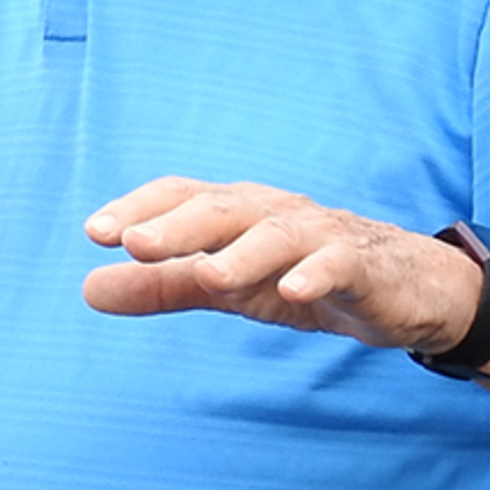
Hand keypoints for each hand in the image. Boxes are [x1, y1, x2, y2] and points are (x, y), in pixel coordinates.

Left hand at [81, 179, 482, 354]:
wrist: (402, 290)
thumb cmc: (300, 276)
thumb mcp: (226, 286)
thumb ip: (161, 286)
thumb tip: (86, 289)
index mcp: (235, 211)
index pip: (182, 196)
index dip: (140, 210)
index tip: (96, 234)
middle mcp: (272, 212)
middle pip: (221, 209)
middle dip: (177, 226)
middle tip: (133, 244)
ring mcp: (320, 235)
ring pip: (277, 234)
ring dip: (241, 253)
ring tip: (207, 276)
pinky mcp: (362, 266)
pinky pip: (338, 265)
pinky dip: (315, 276)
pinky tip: (293, 293)